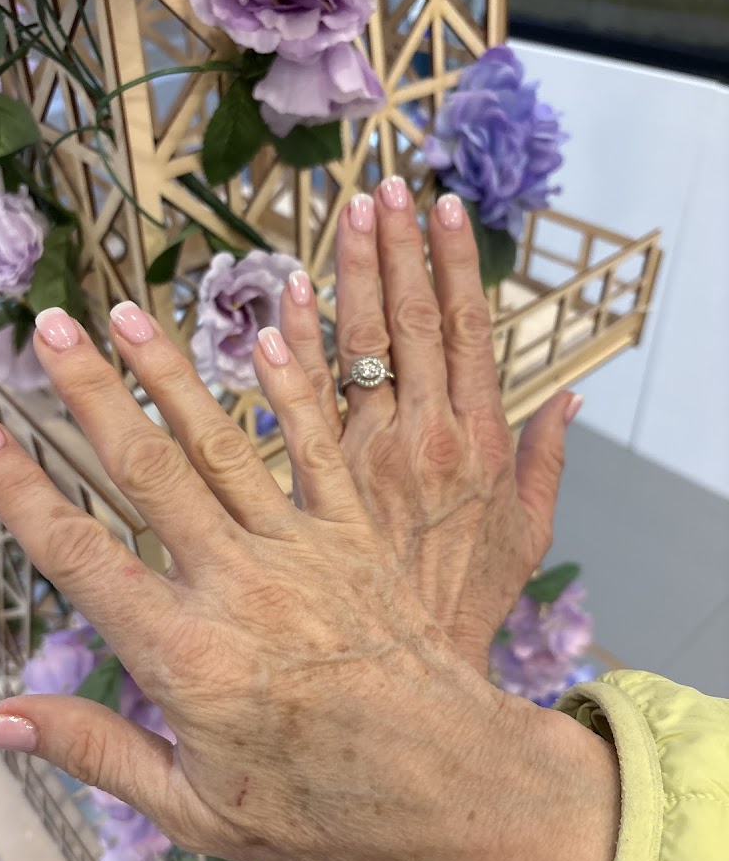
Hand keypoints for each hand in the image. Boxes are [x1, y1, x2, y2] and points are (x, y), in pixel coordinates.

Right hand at [0, 296, 615, 860]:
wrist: (449, 789)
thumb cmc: (322, 812)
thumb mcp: (194, 807)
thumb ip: (96, 750)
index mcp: (183, 655)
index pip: (77, 553)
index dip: (19, 488)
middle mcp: (235, 585)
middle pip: (145, 472)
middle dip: (88, 394)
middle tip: (47, 328)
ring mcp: (302, 552)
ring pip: (221, 444)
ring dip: (169, 374)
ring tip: (127, 313)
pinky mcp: (358, 539)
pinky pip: (320, 451)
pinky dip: (291, 392)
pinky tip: (264, 338)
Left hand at [282, 180, 580, 670]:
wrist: (410, 675)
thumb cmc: (467, 602)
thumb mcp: (529, 536)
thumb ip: (547, 462)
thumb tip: (570, 400)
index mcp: (482, 441)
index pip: (466, 332)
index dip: (453, 265)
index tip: (439, 209)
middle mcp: (428, 437)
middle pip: (411, 324)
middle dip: (398, 249)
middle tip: (385, 185)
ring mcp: (371, 458)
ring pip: (361, 348)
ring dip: (354, 275)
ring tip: (346, 211)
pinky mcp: (322, 487)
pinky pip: (307, 405)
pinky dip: (299, 347)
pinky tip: (289, 297)